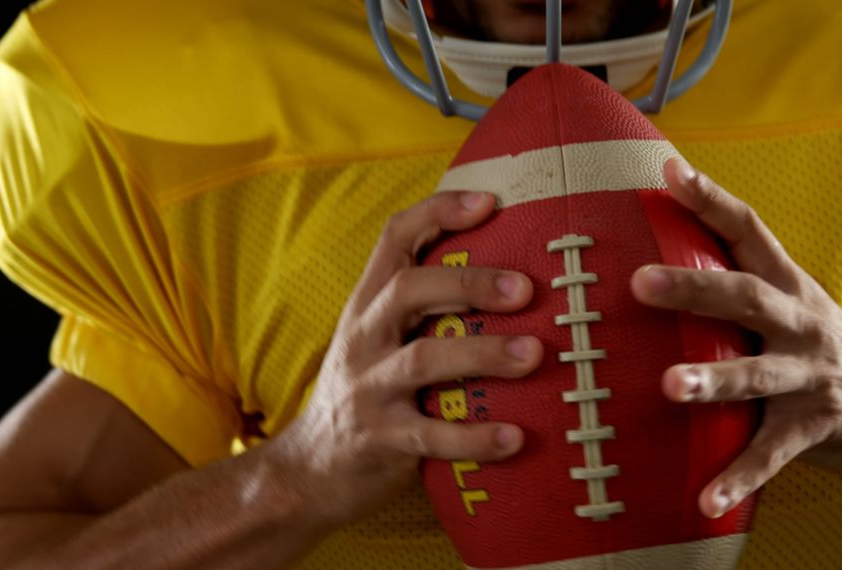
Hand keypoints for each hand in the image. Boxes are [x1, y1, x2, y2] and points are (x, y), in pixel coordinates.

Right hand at [274, 191, 542, 526]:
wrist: (308, 468)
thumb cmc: (365, 393)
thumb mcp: (377, 339)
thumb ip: (423, 309)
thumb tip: (511, 274)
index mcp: (367, 305)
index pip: (395, 239)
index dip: (440, 212)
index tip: (492, 201)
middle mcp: (364, 338)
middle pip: (408, 290)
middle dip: (469, 283)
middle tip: (526, 289)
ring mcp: (369, 389)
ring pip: (422, 360)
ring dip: (482, 354)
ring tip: (534, 354)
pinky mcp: (381, 440)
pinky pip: (431, 437)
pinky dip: (475, 438)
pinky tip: (515, 438)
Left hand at [631, 157, 841, 519]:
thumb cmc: (808, 342)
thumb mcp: (781, 301)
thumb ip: (728, 277)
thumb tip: (641, 245)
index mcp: (786, 284)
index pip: (748, 231)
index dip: (710, 199)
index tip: (668, 173)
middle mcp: (800, 323)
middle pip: (746, 298)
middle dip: (694, 288)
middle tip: (639, 283)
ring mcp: (810, 376)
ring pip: (759, 376)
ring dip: (715, 380)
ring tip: (671, 387)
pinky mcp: (814, 427)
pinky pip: (771, 454)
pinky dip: (738, 478)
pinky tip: (704, 502)